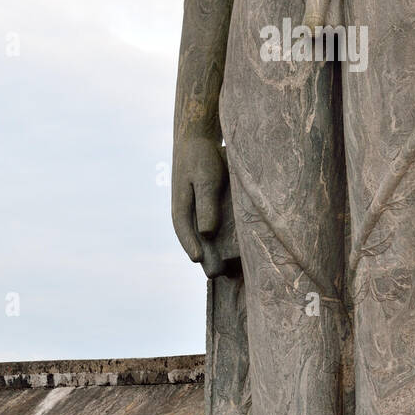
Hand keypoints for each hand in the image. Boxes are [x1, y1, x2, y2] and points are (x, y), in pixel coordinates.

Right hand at [172, 133, 227, 276]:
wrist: (199, 140)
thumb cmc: (201, 158)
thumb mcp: (205, 178)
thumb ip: (206, 203)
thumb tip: (207, 232)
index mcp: (180, 207)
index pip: (184, 231)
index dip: (192, 246)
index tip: (199, 260)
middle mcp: (186, 213)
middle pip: (196, 239)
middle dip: (206, 257)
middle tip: (218, 274)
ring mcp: (195, 211)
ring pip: (204, 236)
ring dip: (214, 251)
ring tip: (228, 269)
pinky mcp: (207, 207)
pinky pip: (213, 226)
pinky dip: (221, 238)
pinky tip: (234, 247)